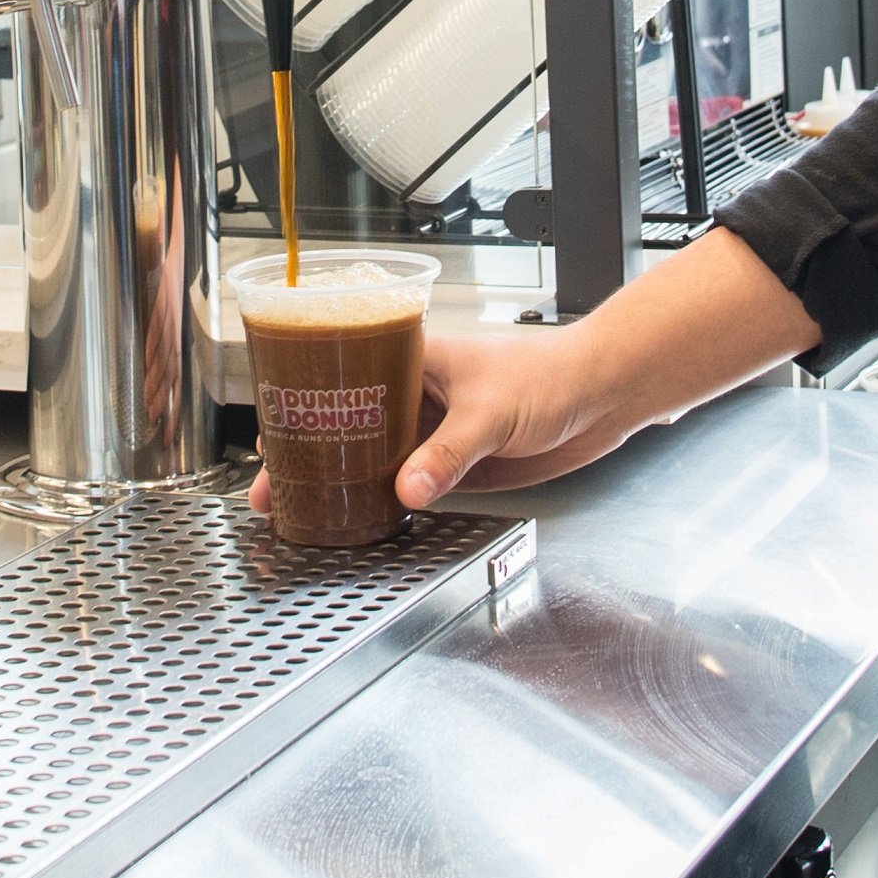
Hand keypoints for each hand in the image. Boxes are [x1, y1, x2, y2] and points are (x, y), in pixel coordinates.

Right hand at [242, 316, 628, 521]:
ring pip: (377, 457)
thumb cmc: (552, 373)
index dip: (304, 405)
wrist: (604, 395)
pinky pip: (413, 483)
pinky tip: (365, 517)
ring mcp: (437, 430)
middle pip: (351, 425)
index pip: (344, 377)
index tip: (273, 434)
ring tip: (305, 509)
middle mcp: (418, 395)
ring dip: (345, 482)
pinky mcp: (460, 462)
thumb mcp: (491, 411)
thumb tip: (406, 489)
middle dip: (311, 454)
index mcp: (415, 360)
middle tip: (274, 488)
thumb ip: (449, 452)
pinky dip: (388, 501)